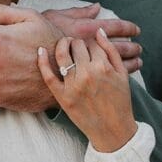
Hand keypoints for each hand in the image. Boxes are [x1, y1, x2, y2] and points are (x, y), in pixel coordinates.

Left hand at [37, 28, 137, 152]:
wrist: (113, 130)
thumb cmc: (120, 101)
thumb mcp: (122, 74)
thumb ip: (111, 50)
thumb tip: (99, 31)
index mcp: (103, 66)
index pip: (91, 42)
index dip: (90, 42)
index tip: (88, 46)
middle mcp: (88, 73)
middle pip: (76, 45)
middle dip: (76, 42)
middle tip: (75, 45)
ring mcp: (73, 85)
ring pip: (62, 55)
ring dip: (61, 45)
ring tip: (62, 45)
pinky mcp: (62, 96)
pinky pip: (48, 75)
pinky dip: (42, 61)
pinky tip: (40, 51)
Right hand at [43, 3, 142, 73]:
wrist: (25, 67)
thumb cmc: (38, 37)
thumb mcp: (55, 18)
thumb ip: (78, 13)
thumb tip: (96, 7)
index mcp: (86, 31)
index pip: (115, 27)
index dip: (128, 27)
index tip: (136, 30)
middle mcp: (92, 50)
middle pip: (121, 46)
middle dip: (133, 46)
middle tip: (138, 47)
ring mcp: (92, 68)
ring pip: (120, 62)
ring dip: (133, 59)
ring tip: (139, 58)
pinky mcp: (87, 81)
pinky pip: (110, 76)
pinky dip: (127, 71)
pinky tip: (131, 70)